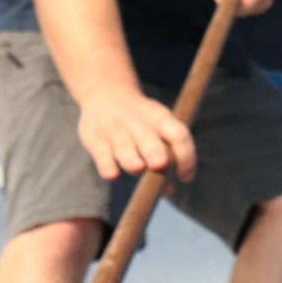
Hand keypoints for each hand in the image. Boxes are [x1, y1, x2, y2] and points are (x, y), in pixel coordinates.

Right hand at [76, 82, 196, 183]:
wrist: (105, 92)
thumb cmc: (140, 121)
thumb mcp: (157, 130)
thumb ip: (166, 160)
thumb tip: (170, 191)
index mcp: (160, 118)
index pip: (179, 134)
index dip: (186, 156)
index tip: (186, 178)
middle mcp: (138, 122)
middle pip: (150, 138)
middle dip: (155, 151)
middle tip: (159, 164)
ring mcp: (115, 129)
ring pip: (124, 146)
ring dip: (131, 159)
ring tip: (137, 168)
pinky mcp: (95, 138)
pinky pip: (101, 153)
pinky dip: (106, 165)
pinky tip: (112, 175)